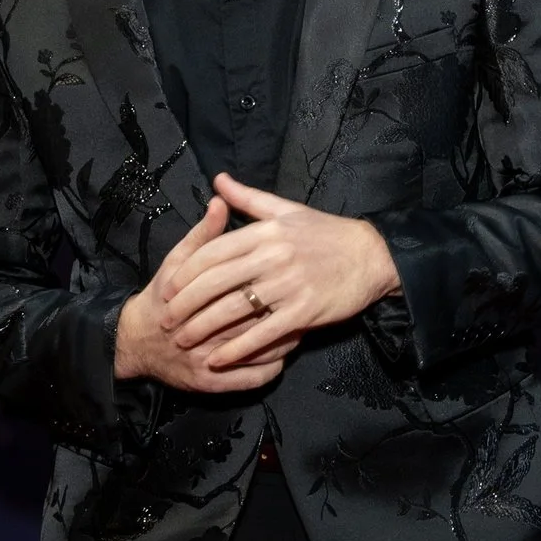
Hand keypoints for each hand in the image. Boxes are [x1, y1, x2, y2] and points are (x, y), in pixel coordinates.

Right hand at [114, 198, 298, 390]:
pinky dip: (273, 365)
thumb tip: (221, 200)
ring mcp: (208, 360)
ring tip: (302, 322)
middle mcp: (203, 330)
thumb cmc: (162, 296)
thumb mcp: (177, 261)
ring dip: (284, 337)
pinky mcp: (212, 384)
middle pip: (253, 317)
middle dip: (281, 307)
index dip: (270, 277)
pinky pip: (253, 378)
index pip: (243, 285)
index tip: (292, 268)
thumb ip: (203, 235)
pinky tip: (285, 351)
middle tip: (306, 296)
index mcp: (198, 296)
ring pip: (259, 349)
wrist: (137, 342)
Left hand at [160, 173, 402, 369]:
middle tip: (167, 321)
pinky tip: (218, 360)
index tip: (168, 290)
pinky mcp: (304, 311)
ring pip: (234, 309)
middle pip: (216, 283)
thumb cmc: (328, 233)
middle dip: (185, 304)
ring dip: (203, 329)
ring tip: (184, 341)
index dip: (186, 274)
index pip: (214, 252)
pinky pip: (262, 333)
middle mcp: (274, 256)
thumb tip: (218, 180)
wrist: (373, 256)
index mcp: (267, 231)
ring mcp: (289, 285)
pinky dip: (236, 349)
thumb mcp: (288, 210)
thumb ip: (249, 198)